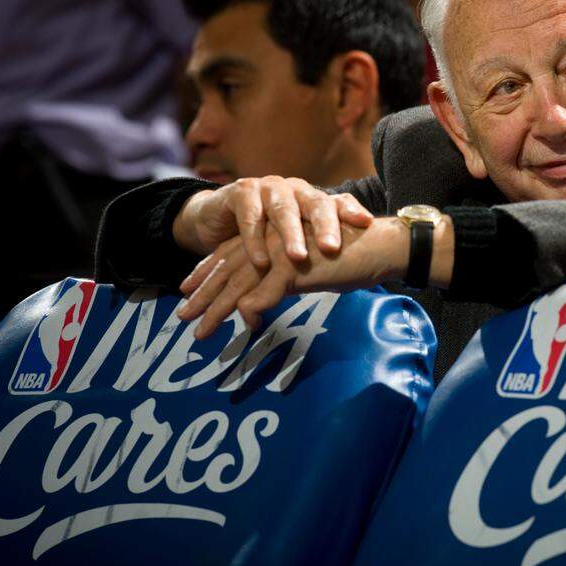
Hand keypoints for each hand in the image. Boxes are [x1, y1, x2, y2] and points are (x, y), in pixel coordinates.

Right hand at [173, 176, 372, 266]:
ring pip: (284, 209)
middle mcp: (295, 190)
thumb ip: (317, 253)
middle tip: (332, 248)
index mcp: (313, 200)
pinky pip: (250, 216)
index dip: (352, 211)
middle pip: (316, 204)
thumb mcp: (292, 244)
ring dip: (291, 234)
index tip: (366, 223)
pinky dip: (255, 239)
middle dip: (325, 226)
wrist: (218, 221)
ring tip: (298, 258)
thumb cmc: (265, 236)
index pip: (338, 203)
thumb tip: (354, 277)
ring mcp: (268, 187)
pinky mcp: (241, 192)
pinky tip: (260, 260)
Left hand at [178, 217, 407, 337]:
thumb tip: (262, 303)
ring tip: (200, 331)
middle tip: (184, 315)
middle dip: (203, 293)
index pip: (232, 253)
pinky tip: (247, 326)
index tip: (187, 288)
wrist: (381, 245)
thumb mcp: (310, 266)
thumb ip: (284, 278)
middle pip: (228, 268)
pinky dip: (254, 309)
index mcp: (275, 235)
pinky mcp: (297, 266)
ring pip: (240, 282)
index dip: (207, 271)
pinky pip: (267, 292)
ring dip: (217, 308)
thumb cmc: (353, 255)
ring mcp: (283, 252)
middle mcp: (274, 239)